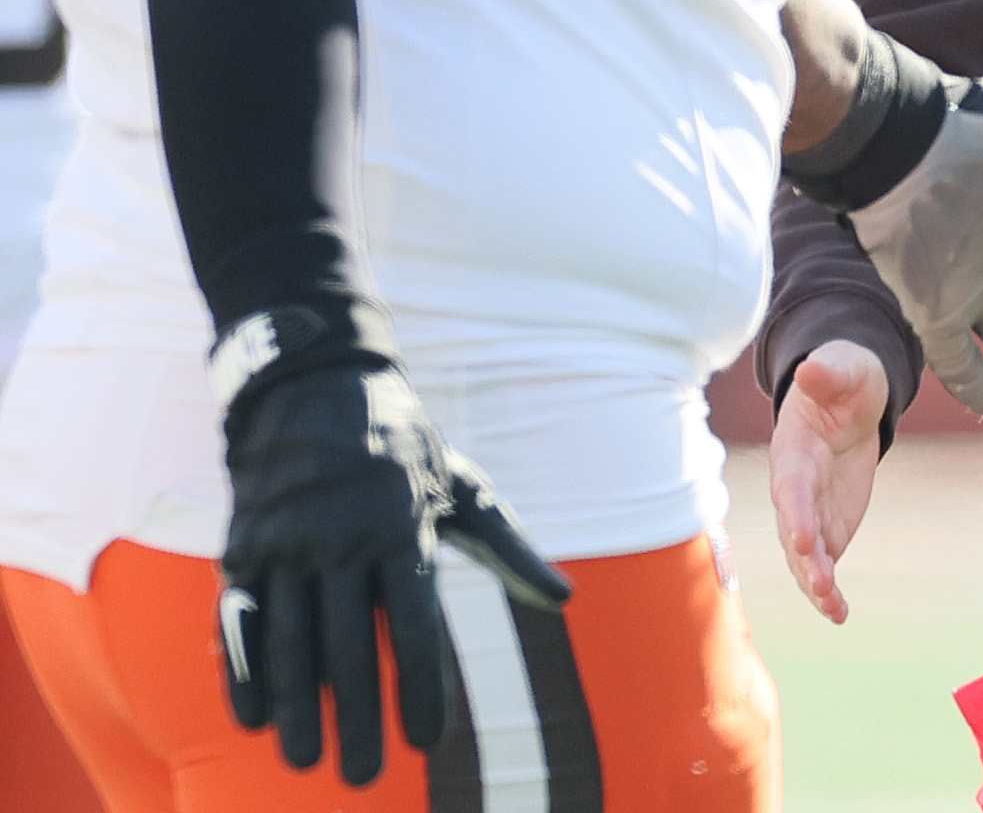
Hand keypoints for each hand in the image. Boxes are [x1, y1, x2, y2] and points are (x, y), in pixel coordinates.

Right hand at [218, 360, 569, 782]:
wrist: (314, 388)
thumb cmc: (404, 448)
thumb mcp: (464, 487)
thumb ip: (508, 548)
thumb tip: (563, 598)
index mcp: (402, 528)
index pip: (414, 626)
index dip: (419, 686)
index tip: (426, 741)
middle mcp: (341, 541)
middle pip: (349, 647)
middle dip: (356, 717)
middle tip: (361, 777)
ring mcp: (287, 546)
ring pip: (290, 642)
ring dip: (297, 708)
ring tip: (305, 761)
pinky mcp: (244, 548)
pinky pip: (240, 620)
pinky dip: (243, 670)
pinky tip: (254, 717)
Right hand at [769, 340, 889, 623]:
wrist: (848, 401)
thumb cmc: (843, 379)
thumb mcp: (842, 369)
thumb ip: (827, 373)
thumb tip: (811, 370)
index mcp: (793, 452)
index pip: (792, 488)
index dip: (797, 514)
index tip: (805, 539)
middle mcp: (795, 490)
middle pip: (795, 529)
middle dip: (806, 557)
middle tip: (822, 582)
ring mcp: (809, 513)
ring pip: (806, 556)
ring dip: (816, 582)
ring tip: (832, 605)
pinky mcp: (827, 528)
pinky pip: (823, 563)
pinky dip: (828, 590)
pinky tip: (839, 614)